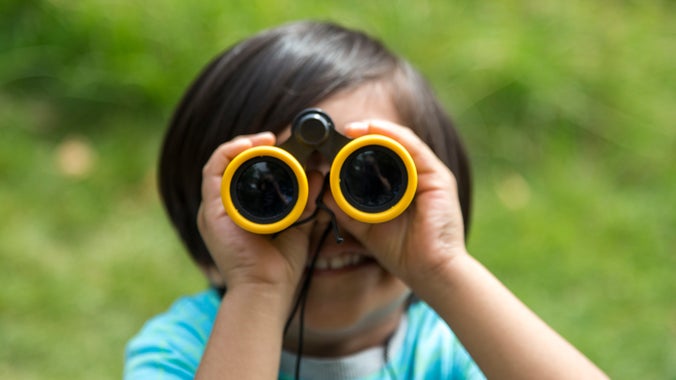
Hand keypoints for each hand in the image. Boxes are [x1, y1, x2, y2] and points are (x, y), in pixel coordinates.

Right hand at [197, 132, 321, 303]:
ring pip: (218, 163)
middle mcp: (223, 208)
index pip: (242, 171)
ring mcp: (214, 209)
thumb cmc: (280, 266)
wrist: (267, 289)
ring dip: (240, 146)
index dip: (258, 152)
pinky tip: (248, 147)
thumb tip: (317, 174)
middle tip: (273, 139)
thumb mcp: (299, 224)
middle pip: (229, 164)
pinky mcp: (210, 211)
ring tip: (264, 140)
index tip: (280, 143)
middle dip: (250, 145)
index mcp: (240, 211)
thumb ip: (307, 200)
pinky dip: (228, 154)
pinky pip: (211, 172)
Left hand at [327, 120, 467, 287]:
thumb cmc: (403, 252)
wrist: (429, 271)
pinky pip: (414, 149)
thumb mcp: (366, 226)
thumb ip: (347, 209)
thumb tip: (324, 192)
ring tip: (353, 129)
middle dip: (366, 135)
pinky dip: (394, 136)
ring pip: (402, 142)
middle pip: (391, 146)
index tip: (335, 144)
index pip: (380, 158)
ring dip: (376, 131)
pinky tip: (375, 130)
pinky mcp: (438, 178)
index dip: (359, 148)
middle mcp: (417, 177)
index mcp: (402, 187)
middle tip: (342, 131)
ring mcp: (429, 175)